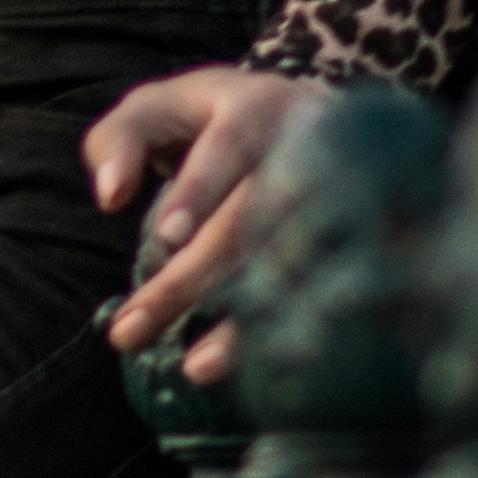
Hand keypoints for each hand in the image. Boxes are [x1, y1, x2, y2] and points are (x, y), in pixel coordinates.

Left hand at [86, 63, 318, 380]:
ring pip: (294, 265)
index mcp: (256, 107)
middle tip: (131, 332)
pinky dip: (295, 332)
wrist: (308, 116)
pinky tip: (263, 371)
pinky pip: (331, 292)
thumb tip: (110, 195)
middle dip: (190, 281)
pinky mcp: (367, 239)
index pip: (226, 148)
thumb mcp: (158, 110)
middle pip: (249, 221)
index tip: (168, 237)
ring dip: (246, 322)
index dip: (199, 191)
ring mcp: (345, 195)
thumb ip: (119, 141)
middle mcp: (309, 147)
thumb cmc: (212, 120)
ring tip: (196, 368)